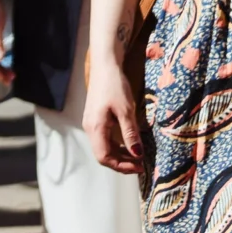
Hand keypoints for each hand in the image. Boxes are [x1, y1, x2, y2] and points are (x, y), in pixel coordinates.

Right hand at [81, 51, 144, 173]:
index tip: (140, 166)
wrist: (105, 66)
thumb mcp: (126, 110)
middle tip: (141, 164)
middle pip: (103, 155)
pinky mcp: (95, 118)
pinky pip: (105, 139)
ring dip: (120, 155)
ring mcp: (91, 123)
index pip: (104, 157)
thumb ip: (130, 134)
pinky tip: (129, 142)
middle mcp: (90, 128)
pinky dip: (117, 145)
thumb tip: (137, 155)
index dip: (122, 166)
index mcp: (95, 128)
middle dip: (122, 163)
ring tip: (138, 155)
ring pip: (104, 147)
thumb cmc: (115, 86)